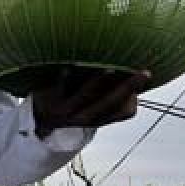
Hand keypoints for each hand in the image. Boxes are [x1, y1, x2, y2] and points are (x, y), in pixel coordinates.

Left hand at [31, 67, 149, 136]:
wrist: (38, 118)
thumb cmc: (72, 104)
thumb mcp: (93, 107)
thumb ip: (110, 95)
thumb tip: (140, 72)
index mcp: (98, 118)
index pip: (124, 111)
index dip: (134, 95)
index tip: (146, 74)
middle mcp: (83, 117)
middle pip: (109, 103)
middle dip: (128, 87)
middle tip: (143, 71)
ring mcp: (65, 110)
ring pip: (86, 96)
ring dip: (100, 82)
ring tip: (111, 68)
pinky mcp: (48, 100)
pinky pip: (58, 89)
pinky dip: (64, 78)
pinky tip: (69, 66)